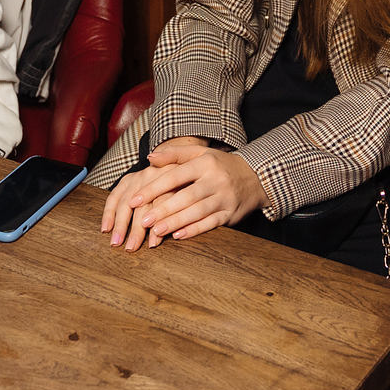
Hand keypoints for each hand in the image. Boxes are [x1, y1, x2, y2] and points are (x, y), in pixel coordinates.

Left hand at [102, 142, 267, 250]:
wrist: (254, 177)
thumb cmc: (219, 165)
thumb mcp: (200, 153)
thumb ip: (174, 154)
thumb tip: (150, 158)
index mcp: (204, 163)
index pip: (175, 176)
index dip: (154, 188)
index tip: (135, 199)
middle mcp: (215, 180)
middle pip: (186, 196)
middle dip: (164, 209)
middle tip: (143, 221)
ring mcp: (224, 198)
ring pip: (198, 211)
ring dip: (176, 222)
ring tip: (156, 231)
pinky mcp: (231, 214)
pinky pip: (211, 223)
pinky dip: (195, 230)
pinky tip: (179, 235)